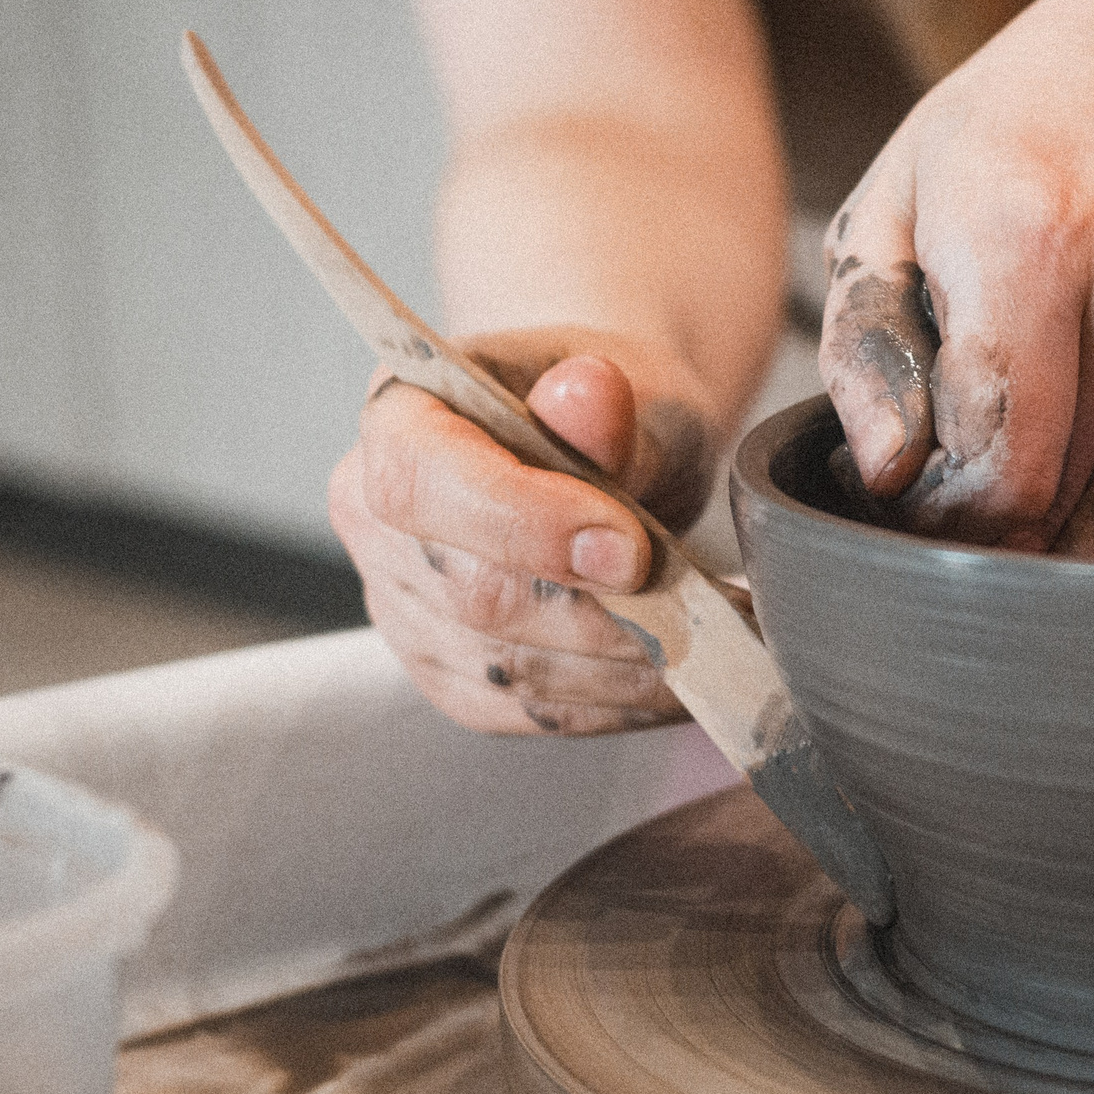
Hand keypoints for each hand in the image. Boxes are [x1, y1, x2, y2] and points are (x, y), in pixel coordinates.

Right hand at [329, 327, 717, 733]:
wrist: (619, 448)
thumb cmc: (616, 406)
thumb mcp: (632, 381)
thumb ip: (607, 404)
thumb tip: (589, 398)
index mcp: (399, 417)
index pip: (420, 483)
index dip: (524, 524)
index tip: (629, 548)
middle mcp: (377, 518)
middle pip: (478, 596)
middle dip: (610, 610)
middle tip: (711, 601)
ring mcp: (404, 608)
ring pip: (513, 670)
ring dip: (630, 667)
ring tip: (717, 637)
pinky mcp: (450, 676)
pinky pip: (531, 712)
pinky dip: (619, 702)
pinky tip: (676, 674)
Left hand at [819, 0, 1093, 559]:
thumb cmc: (1023, 124)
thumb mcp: (906, 191)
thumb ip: (870, 338)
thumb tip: (883, 472)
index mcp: (1026, 236)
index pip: (994, 464)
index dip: (946, 519)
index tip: (922, 506)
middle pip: (1063, 502)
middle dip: (999, 538)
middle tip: (964, 521)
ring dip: (1078, 550)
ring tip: (1034, 527)